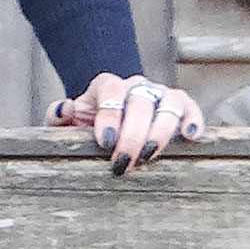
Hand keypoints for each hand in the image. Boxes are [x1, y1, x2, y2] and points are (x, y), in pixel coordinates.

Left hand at [54, 73, 203, 173]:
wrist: (108, 119)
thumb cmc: (85, 125)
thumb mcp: (64, 123)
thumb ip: (56, 115)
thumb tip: (65, 108)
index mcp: (107, 86)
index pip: (112, 93)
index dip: (110, 117)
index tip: (105, 142)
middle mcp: (136, 86)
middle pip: (141, 103)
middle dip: (133, 134)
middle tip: (124, 162)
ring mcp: (160, 94)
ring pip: (169, 104)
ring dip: (161, 130)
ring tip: (151, 154)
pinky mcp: (178, 105)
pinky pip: (189, 107)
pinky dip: (193, 119)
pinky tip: (190, 136)